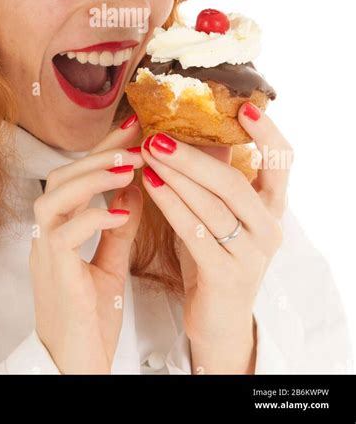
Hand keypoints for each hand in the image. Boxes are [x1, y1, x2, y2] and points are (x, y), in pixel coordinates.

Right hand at [30, 116, 143, 373]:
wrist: (76, 368)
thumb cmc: (90, 320)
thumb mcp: (109, 265)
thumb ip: (118, 228)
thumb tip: (135, 188)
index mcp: (59, 231)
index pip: (76, 177)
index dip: (102, 150)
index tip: (132, 128)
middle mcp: (46, 236)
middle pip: (59, 177)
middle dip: (97, 154)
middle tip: (134, 139)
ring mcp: (44, 254)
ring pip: (54, 197)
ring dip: (92, 177)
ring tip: (130, 166)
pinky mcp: (54, 275)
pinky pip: (65, 235)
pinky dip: (94, 217)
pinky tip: (123, 213)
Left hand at [139, 102, 292, 373]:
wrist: (218, 320)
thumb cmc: (215, 255)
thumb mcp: (221, 212)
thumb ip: (217, 174)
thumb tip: (197, 125)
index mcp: (272, 207)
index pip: (283, 163)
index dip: (268, 134)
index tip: (245, 108)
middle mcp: (269, 228)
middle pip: (235, 183)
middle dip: (194, 156)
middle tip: (158, 136)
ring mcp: (251, 254)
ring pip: (212, 206)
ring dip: (176, 176)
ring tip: (146, 153)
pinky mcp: (227, 275)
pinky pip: (195, 231)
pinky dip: (170, 204)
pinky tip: (149, 183)